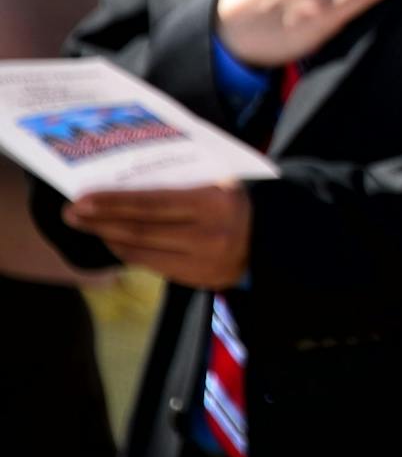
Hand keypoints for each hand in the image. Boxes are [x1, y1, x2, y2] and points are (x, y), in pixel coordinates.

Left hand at [64, 184, 251, 288]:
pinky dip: (129, 253)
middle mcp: (210, 234)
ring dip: (110, 238)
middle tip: (72, 213)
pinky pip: (154, 266)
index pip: (153, 203)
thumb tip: (128, 177)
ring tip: (87, 225)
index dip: (114, 202)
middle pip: (141, 229)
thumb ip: (183, 178)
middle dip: (101, 221)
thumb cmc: (237, 199)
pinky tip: (115, 242)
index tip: (82, 199)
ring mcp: (205, 260)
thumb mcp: (219, 180)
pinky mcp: (200, 278)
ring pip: (143, 251)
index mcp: (215, 202)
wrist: (274, 235)